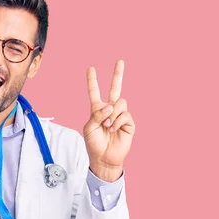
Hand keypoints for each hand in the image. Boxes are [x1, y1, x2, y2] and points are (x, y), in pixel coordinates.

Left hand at [83, 59, 135, 181]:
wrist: (104, 157)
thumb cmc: (94, 144)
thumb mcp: (89, 127)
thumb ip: (97, 114)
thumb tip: (111, 106)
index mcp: (97, 110)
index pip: (95, 92)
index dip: (92, 81)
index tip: (91, 69)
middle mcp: (110, 110)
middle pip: (115, 88)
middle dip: (118, 74)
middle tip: (120, 61)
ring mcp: (120, 116)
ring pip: (120, 103)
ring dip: (112, 114)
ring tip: (107, 126)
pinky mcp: (128, 123)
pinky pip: (125, 114)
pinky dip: (117, 121)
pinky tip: (113, 129)